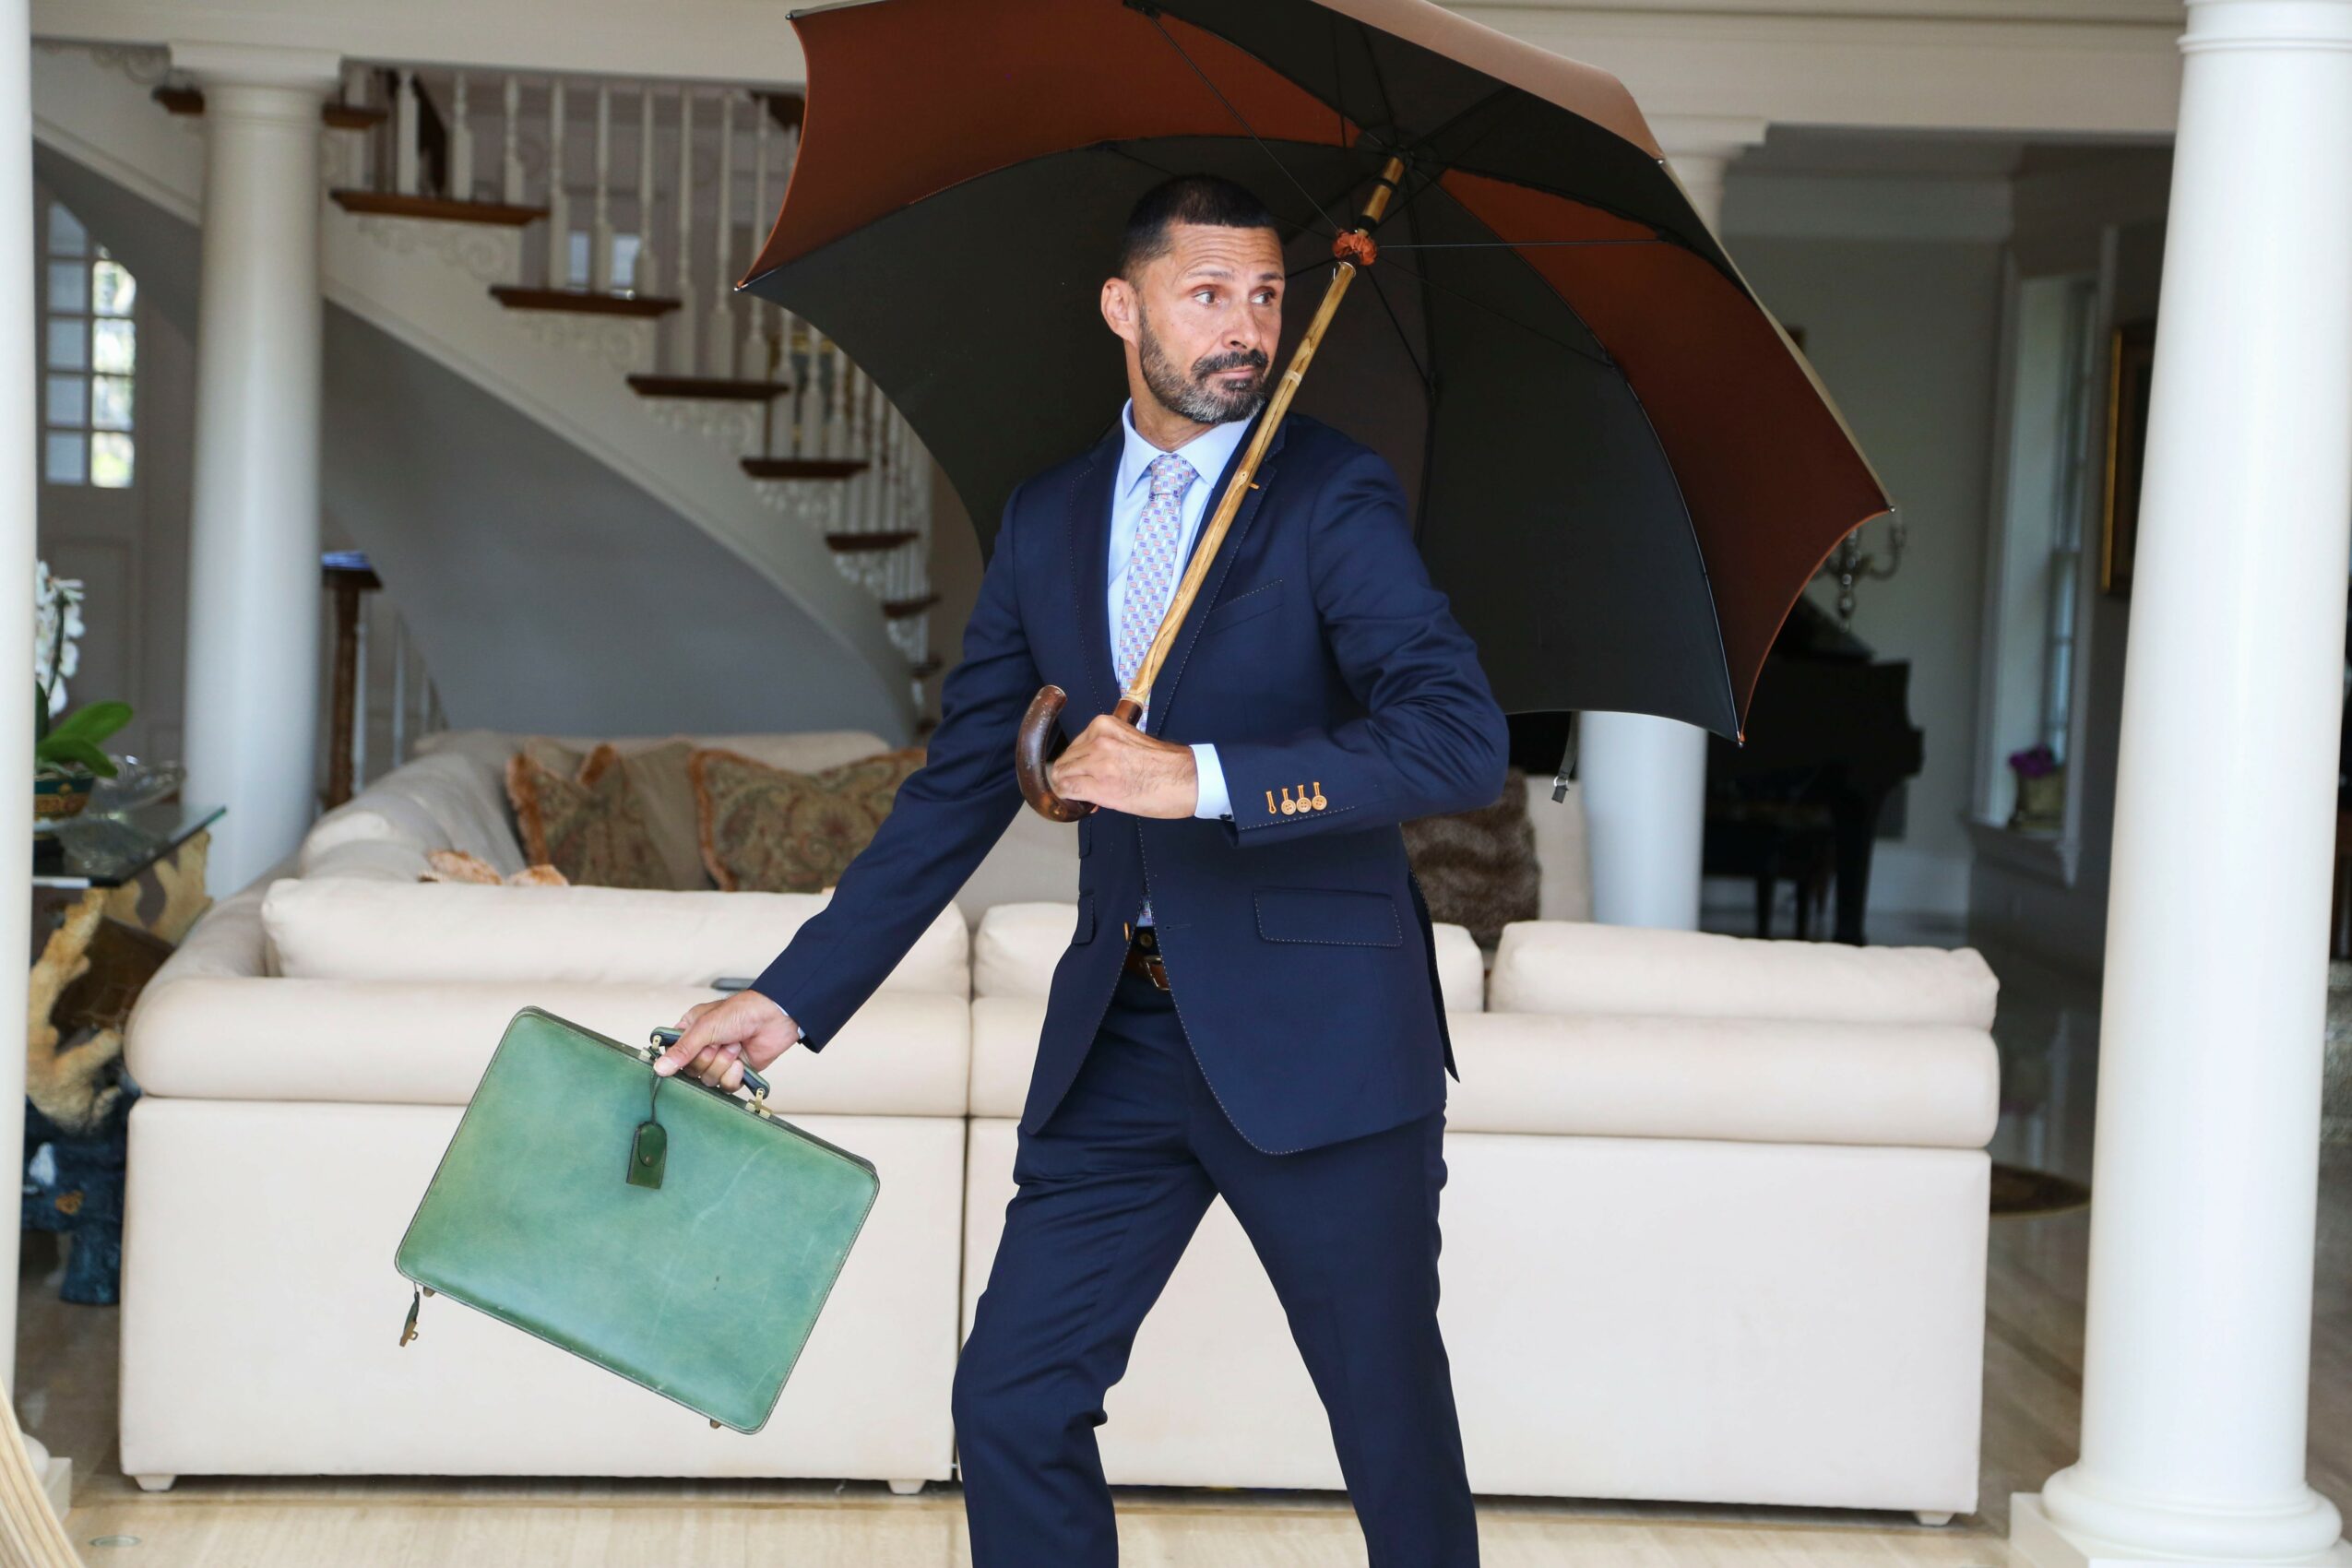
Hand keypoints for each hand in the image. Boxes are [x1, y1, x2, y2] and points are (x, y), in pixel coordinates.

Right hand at [658, 989, 801, 1089]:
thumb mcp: (705, 1027)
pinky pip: (725, 1086)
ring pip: (707, 1080)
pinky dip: (733, 1075)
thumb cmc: (740, 1012)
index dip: (676, 1059)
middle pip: (689, 1071)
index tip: (683, 1057)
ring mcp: (719, 1060)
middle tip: (718, 1043)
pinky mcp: (736, 1072)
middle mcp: (702, 1047)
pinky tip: (740, 1062)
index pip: (672, 1054)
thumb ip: (682, 1050)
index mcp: (690, 1031)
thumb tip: (660, 1068)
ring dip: (722, 1064)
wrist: (774, 1018)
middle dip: (706, 1059)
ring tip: (734, 1046)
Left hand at [1049, 713, 1196, 817]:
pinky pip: (1067, 791)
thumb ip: (1107, 748)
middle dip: (1072, 777)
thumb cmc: (1165, 764)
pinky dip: (1070, 799)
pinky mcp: (1098, 786)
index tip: (1088, 777)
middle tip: (1087, 790)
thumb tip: (1089, 767)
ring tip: (1088, 797)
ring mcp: (1096, 763)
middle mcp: (1097, 740)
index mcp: (1105, 725)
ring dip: (1070, 789)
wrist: (1187, 779)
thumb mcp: (1130, 742)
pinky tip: (1085, 804)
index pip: (1074, 747)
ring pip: (1061, 776)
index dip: (1078, 766)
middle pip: (1064, 762)